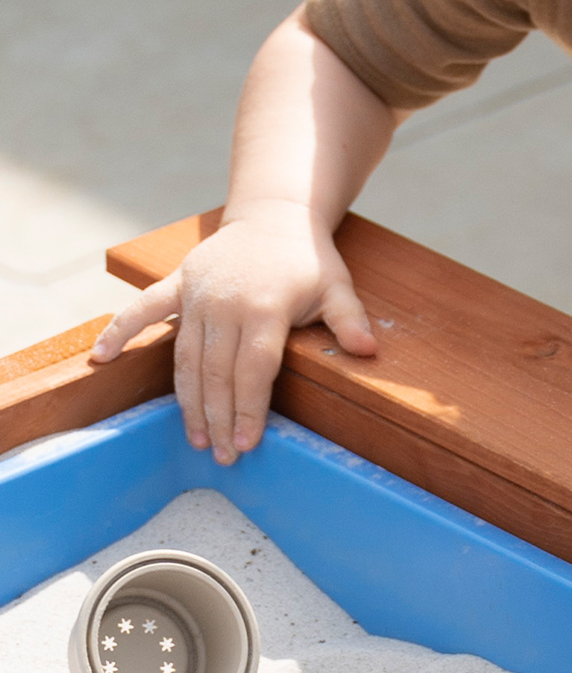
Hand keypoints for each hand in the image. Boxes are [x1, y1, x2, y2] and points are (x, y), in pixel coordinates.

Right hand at [89, 201, 378, 461]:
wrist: (273, 216)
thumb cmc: (308, 259)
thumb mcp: (338, 288)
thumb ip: (350, 322)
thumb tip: (370, 351)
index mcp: (265, 307)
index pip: (254, 370)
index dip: (249, 409)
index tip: (246, 443)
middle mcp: (224, 304)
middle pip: (217, 373)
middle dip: (219, 418)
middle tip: (221, 456)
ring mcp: (196, 295)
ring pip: (185, 357)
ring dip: (187, 400)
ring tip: (194, 437)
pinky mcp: (176, 285)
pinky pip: (142, 310)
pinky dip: (119, 332)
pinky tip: (101, 358)